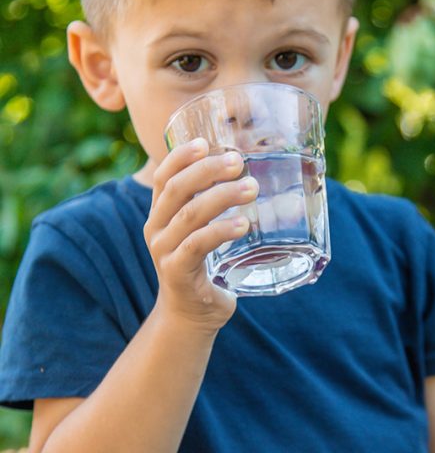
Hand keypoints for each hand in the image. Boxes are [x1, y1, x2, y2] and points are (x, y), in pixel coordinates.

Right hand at [143, 138, 258, 331]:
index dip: (180, 157)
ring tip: (252, 189)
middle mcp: (156, 229)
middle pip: (177, 190)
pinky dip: (220, 231)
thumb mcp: (203, 230)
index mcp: (161, 213)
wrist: (190, 315)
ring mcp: (164, 251)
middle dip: (208, 171)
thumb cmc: (203, 265)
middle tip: (238, 162)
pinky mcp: (176, 273)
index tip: (205, 142)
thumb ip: (215, 204)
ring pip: (190, 215)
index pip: (163, 177)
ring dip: (222, 197)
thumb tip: (254, 173)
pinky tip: (243, 225)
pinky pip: (196, 246)